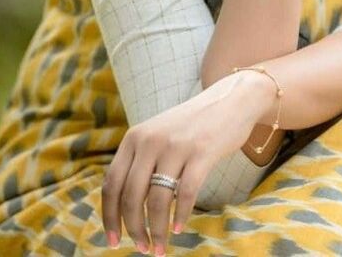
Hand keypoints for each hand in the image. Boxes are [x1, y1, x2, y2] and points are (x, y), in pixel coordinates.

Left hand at [101, 71, 267, 253]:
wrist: (231, 100)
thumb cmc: (192, 125)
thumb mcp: (158, 135)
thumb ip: (140, 161)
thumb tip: (122, 209)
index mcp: (135, 137)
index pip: (111, 184)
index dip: (110, 217)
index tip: (113, 240)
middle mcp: (151, 140)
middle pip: (131, 196)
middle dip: (133, 229)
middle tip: (142, 248)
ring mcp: (176, 145)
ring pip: (156, 200)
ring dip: (157, 230)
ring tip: (160, 247)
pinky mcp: (202, 152)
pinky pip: (185, 193)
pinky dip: (180, 216)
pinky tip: (179, 228)